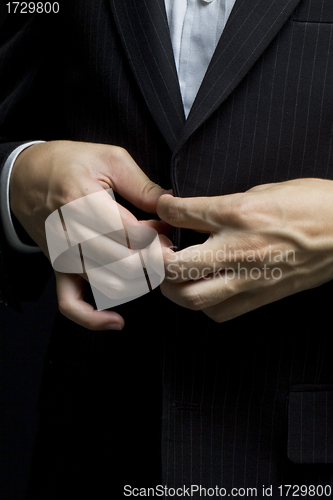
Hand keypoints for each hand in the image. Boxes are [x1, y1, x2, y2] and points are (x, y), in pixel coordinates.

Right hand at [10, 140, 168, 329]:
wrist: (26, 176)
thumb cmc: (68, 163)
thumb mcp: (109, 159)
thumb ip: (142, 185)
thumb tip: (172, 205)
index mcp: (82, 201)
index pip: (130, 235)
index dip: (156, 237)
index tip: (165, 229)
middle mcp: (70, 234)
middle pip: (123, 263)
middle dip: (152, 258)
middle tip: (162, 245)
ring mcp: (64, 256)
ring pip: (108, 285)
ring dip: (136, 281)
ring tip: (146, 262)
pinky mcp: (59, 269)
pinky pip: (71, 304)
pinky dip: (93, 319)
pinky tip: (116, 320)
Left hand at [157, 178, 332, 321]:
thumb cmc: (311, 205)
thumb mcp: (263, 190)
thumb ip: (223, 204)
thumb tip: (193, 212)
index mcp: (238, 212)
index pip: (180, 214)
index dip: (163, 211)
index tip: (162, 212)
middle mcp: (239, 248)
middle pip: (175, 266)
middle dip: (156, 259)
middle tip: (157, 251)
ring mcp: (249, 278)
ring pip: (192, 298)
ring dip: (173, 287)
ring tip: (174, 274)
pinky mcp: (261, 297)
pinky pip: (219, 312)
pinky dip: (202, 303)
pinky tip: (203, 288)